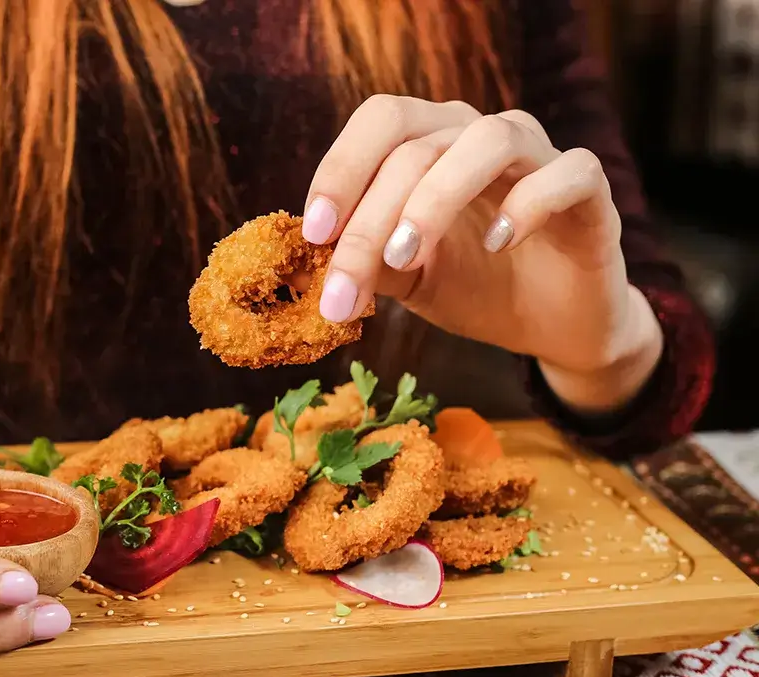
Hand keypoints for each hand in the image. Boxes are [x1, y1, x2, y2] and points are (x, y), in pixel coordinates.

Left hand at [303, 95, 662, 413]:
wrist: (553, 325)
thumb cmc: (476, 287)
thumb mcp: (407, 278)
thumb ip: (367, 260)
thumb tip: (312, 260)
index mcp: (432, 143)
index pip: (381, 123)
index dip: (341, 169)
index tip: (314, 232)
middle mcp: (480, 135)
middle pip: (418, 143)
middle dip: (371, 216)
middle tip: (347, 283)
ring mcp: (539, 157)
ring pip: (489, 140)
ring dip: (437, 198)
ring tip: (406, 256)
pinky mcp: (591, 191)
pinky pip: (568, 172)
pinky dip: (529, 203)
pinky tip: (500, 244)